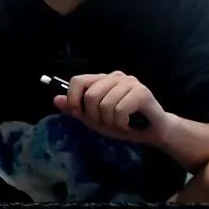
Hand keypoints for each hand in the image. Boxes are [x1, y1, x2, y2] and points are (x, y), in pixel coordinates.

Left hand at [55, 70, 172, 143]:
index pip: (78, 80)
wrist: (153, 132)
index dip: (73, 99)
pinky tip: (128, 124)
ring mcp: (129, 82)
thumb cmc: (124, 124)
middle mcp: (115, 76)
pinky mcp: (141, 92)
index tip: (78, 114)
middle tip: (107, 123)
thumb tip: (56, 99)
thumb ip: (77, 110)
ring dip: (110, 122)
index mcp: (102, 79)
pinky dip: (121, 123)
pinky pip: (120, 109)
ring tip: (120, 123)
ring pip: (105, 104)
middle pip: (90, 95)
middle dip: (95, 116)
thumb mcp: (95, 120)